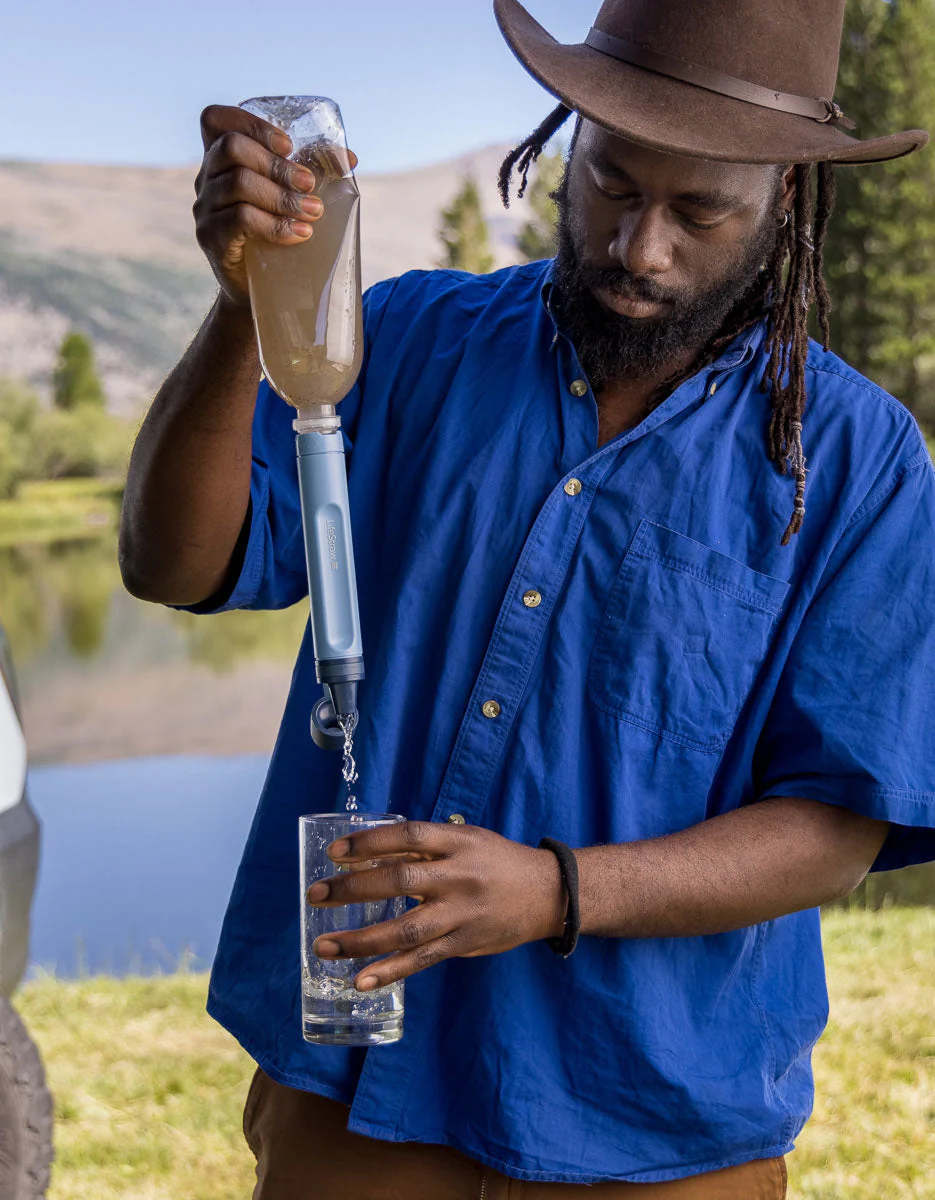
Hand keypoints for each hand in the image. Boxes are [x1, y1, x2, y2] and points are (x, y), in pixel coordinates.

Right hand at [193, 104, 357, 306]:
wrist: (256, 289)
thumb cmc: (274, 235)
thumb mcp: (288, 197)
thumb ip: (310, 172)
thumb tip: (349, 158)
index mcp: (222, 160)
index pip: (216, 120)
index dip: (250, 123)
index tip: (287, 145)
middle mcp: (207, 178)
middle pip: (232, 147)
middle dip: (278, 164)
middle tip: (309, 184)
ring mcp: (205, 208)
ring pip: (239, 183)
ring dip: (284, 197)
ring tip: (313, 212)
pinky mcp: (211, 238)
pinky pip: (241, 219)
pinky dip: (275, 225)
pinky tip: (299, 234)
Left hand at [307, 821, 566, 990]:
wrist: (548, 894)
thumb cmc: (497, 862)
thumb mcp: (466, 840)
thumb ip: (424, 847)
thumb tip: (371, 852)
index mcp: (458, 843)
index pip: (408, 836)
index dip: (370, 842)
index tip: (336, 852)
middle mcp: (459, 877)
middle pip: (399, 881)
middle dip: (352, 890)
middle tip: (315, 895)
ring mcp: (461, 914)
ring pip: (405, 929)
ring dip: (360, 940)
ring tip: (323, 945)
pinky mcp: (464, 944)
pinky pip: (422, 961)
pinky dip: (390, 972)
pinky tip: (361, 980)